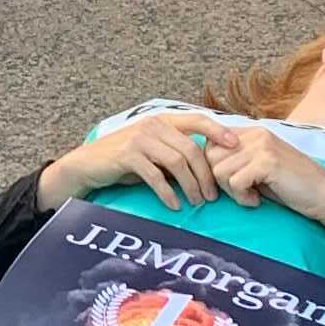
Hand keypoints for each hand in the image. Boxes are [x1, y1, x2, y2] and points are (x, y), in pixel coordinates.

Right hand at [41, 108, 250, 213]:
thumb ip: (175, 154)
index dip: (218, 131)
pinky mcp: (128, 155)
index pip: (197, 120)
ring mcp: (140, 139)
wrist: (88, 164)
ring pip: (177, 162)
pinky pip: (156, 175)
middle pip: (191, 149)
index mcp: (163, 120)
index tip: (236, 145)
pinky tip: (174, 206)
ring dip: (190, 185)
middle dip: (205, 174)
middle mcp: (153, 125)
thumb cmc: (125, 160)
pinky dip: (168, 193)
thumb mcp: (153, 152)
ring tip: (196, 202)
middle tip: (212, 196)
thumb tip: (207, 171)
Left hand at [210, 127, 324, 255]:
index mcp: (253, 132)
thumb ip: (236, 160)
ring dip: (232, 191)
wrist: (324, 195)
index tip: (229, 184)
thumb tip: (203, 165)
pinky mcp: (267, 162)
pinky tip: (257, 200)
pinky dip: (242, 198)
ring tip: (251, 196)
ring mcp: (262, 146)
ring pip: (219, 170)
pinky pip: (234, 182)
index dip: (213, 167)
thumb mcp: (259, 167)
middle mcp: (256, 134)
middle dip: (219, 180)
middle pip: (210, 156)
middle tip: (240, 192)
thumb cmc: (290, 185)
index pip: (210, 143)